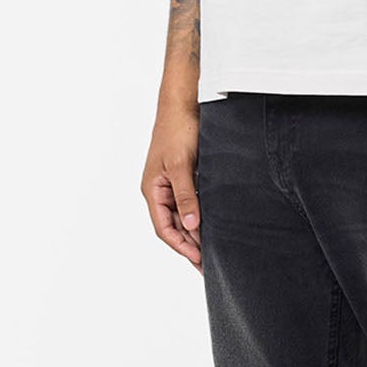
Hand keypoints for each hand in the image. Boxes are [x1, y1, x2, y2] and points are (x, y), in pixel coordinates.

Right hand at [143, 107, 203, 271]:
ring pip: (183, 216)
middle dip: (190, 245)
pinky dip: (201, 216)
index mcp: (152, 190)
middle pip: (174, 226)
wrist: (183, 102)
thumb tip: (192, 226)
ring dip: (196, 232)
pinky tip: (214, 225)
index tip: (199, 260)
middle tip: (209, 263)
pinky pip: (191, 203)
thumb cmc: (177, 129)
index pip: (164, 228)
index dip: (181, 246)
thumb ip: (186, 196)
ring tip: (213, 250)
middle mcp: (160, 190)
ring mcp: (172, 184)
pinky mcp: (185, 176)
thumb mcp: (181, 165)